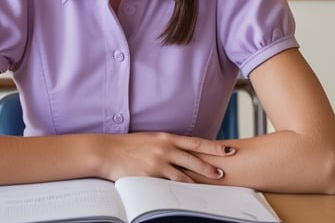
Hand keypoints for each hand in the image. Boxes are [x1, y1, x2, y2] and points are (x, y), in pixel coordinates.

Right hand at [101, 132, 233, 182]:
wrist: (107, 152)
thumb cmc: (127, 146)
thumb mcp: (150, 139)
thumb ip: (166, 144)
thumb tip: (181, 151)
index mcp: (166, 138)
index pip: (195, 142)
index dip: (213, 147)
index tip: (227, 151)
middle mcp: (164, 149)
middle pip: (193, 160)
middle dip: (210, 168)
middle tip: (222, 174)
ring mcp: (157, 163)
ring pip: (183, 176)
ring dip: (196, 182)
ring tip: (206, 187)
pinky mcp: (150, 176)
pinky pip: (168, 186)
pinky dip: (178, 191)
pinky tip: (185, 195)